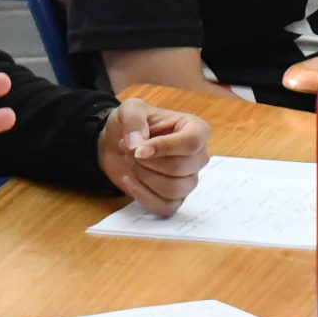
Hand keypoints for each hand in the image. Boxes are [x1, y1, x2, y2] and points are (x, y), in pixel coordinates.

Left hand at [95, 99, 211, 216]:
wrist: (119, 146)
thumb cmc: (132, 126)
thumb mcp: (130, 109)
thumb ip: (134, 119)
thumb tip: (138, 144)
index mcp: (196, 129)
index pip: (191, 142)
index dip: (165, 147)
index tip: (138, 150)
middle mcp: (198, 156)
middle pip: (179, 168)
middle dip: (147, 162)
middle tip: (129, 151)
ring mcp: (189, 180)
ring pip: (173, 189)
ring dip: (144, 177)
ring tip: (131, 163)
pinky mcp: (176, 199)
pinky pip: (165, 207)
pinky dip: (142, 195)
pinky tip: (129, 180)